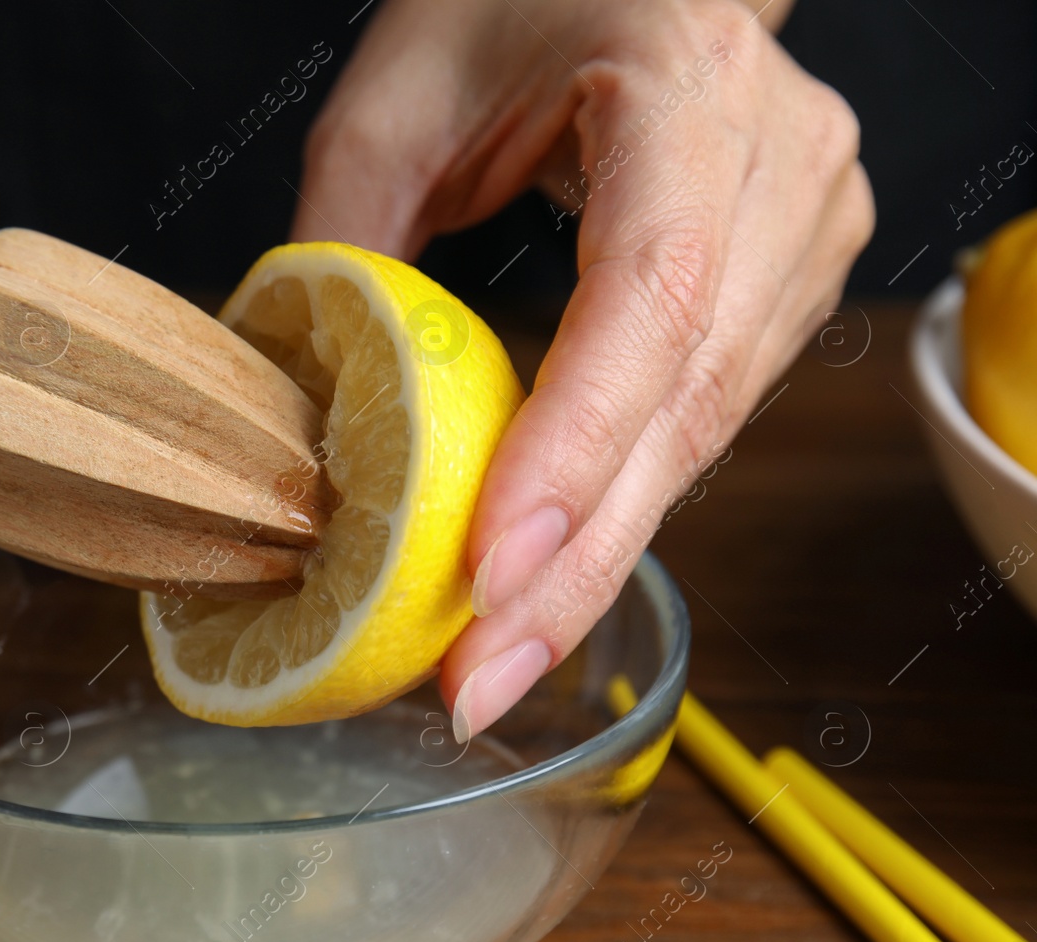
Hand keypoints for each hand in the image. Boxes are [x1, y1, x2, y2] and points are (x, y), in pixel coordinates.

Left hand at [294, 0, 872, 736]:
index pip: (652, 294)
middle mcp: (782, 168)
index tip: (488, 570)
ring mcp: (804, 232)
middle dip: (575, 561)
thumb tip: (308, 396)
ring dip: (595, 556)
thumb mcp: (397, 88)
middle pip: (686, 400)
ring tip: (494, 659)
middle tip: (476, 680)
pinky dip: (618, 505)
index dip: (573, 447)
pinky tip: (545, 578)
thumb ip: (347, 229)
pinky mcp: (785, 286)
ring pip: (704, 433)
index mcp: (688, 89)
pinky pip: (699, 421)